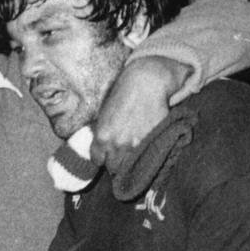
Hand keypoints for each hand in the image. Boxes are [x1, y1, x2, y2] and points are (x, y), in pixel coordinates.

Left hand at [91, 56, 180, 171]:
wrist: (146, 83)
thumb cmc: (122, 94)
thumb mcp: (104, 114)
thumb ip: (100, 133)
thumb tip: (99, 147)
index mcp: (102, 136)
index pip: (97, 160)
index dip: (103, 158)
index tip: (107, 155)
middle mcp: (117, 144)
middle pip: (113, 167)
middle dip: (116, 161)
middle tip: (120, 154)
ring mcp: (135, 145)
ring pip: (129, 166)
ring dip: (130, 161)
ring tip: (132, 151)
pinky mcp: (152, 142)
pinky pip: (145, 158)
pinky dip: (144, 154)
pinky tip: (143, 146)